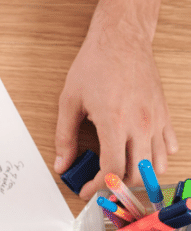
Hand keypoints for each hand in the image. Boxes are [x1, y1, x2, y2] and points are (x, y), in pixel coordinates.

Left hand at [54, 20, 177, 198]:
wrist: (121, 39)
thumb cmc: (94, 65)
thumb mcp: (69, 102)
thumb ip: (65, 137)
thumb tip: (62, 164)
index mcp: (115, 123)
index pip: (112, 171)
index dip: (98, 187)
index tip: (86, 190)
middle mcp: (140, 125)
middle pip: (136, 174)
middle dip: (117, 187)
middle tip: (100, 185)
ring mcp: (156, 120)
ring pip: (157, 165)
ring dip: (139, 176)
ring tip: (119, 174)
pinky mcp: (165, 114)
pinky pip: (169, 146)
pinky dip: (157, 158)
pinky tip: (140, 155)